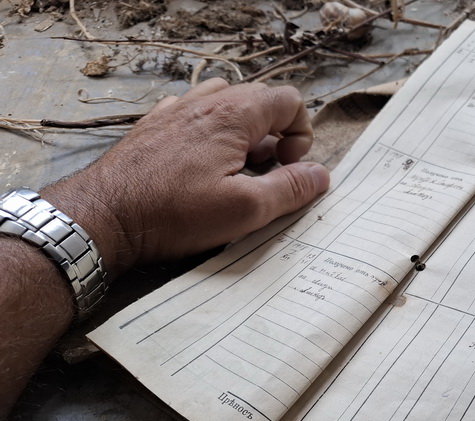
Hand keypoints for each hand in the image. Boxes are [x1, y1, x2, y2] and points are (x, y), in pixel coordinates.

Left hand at [41, 78, 329, 278]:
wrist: (105, 216)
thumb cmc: (173, 214)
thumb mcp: (245, 210)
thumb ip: (290, 189)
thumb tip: (320, 174)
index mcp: (233, 115)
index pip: (289, 100)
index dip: (301, 134)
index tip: (288, 167)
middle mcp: (206, 102)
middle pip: (261, 102)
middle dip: (276, 136)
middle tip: (268, 175)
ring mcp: (178, 110)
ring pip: (229, 107)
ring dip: (246, 136)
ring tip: (239, 173)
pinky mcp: (157, 126)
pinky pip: (199, 118)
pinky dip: (215, 138)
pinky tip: (205, 170)